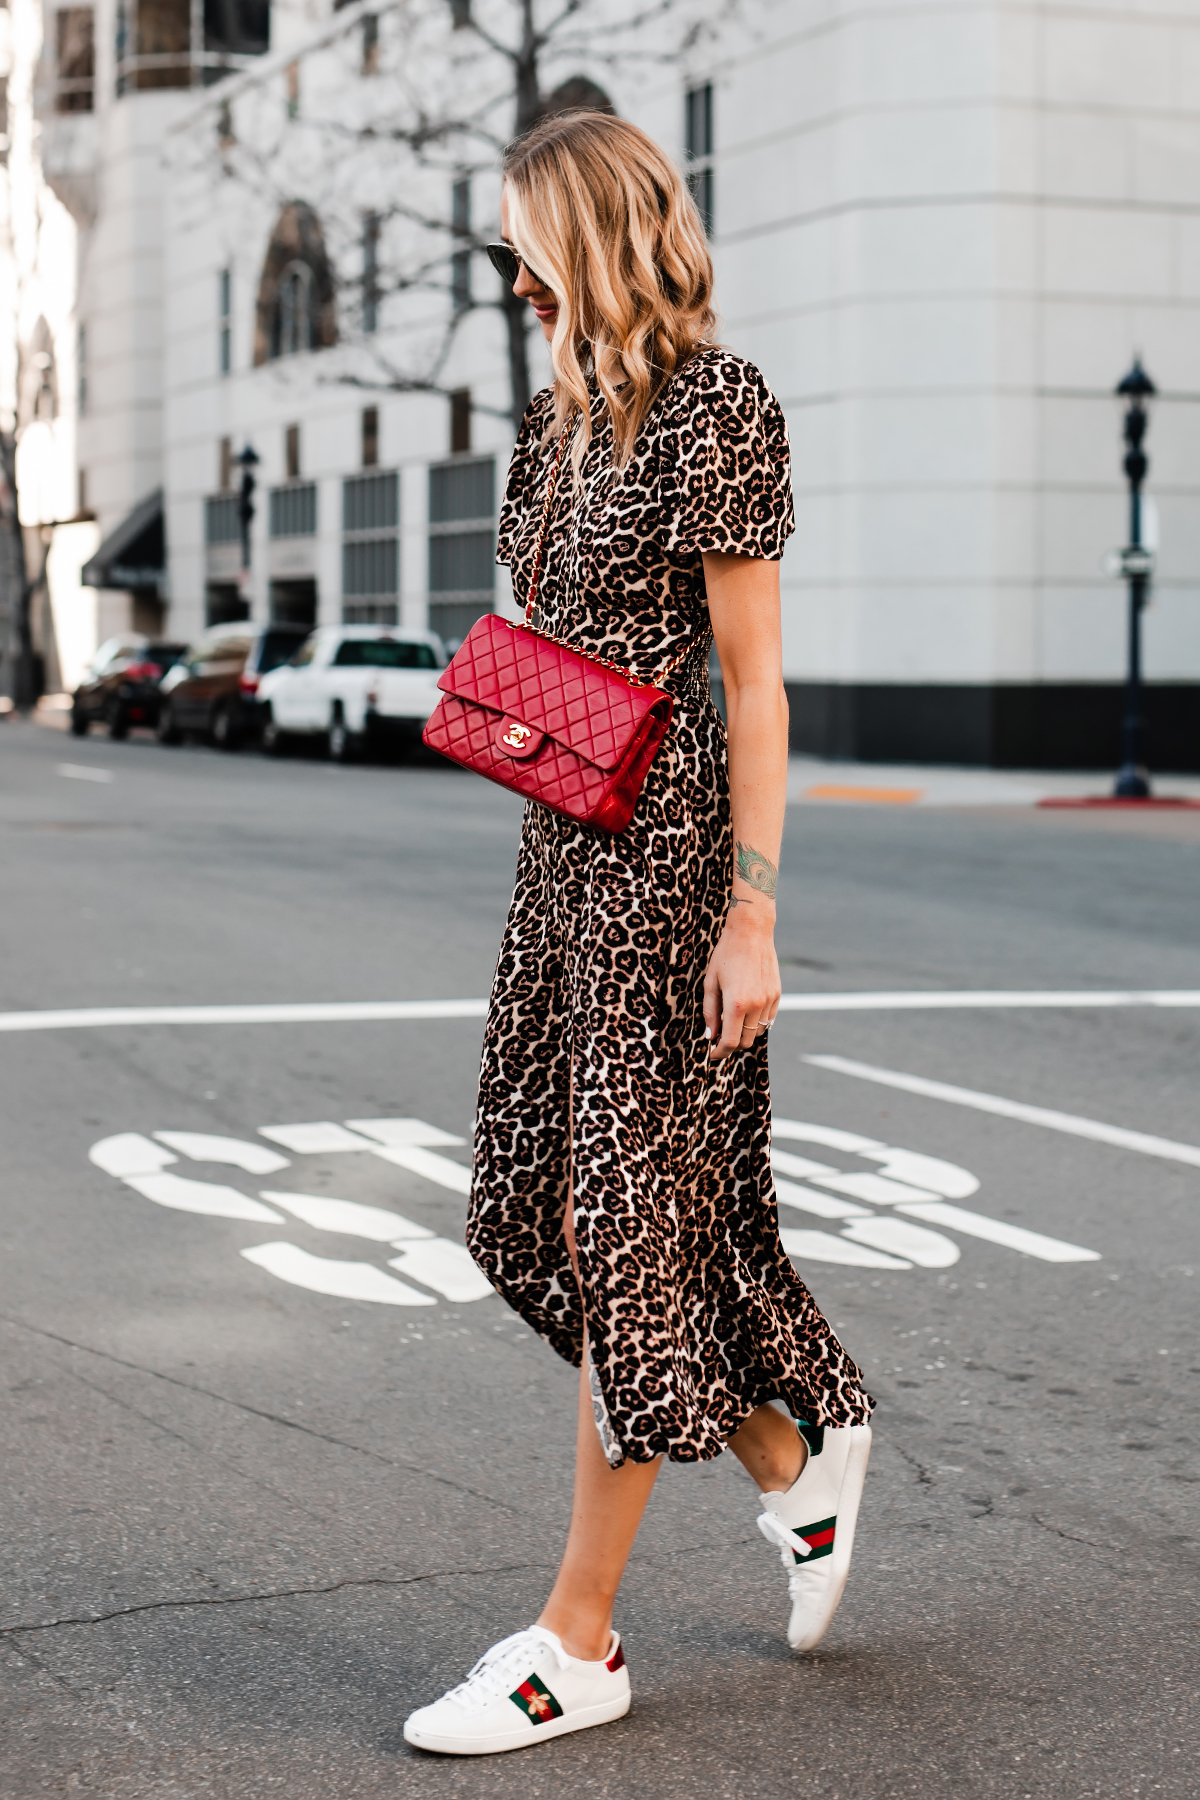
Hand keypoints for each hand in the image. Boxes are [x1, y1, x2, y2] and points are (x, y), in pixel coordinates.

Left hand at [702, 908, 781, 1060]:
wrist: (751, 933)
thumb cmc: (726, 955)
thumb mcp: (710, 983)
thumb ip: (710, 1012)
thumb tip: (710, 1035)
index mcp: (736, 1004)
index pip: (730, 1042)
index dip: (720, 1052)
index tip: (712, 1053)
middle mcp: (756, 1005)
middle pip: (745, 1041)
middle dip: (732, 1044)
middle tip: (720, 1037)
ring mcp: (769, 1000)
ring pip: (758, 1032)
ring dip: (745, 1033)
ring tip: (733, 1021)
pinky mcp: (777, 994)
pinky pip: (768, 1019)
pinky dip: (757, 1022)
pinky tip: (747, 1012)